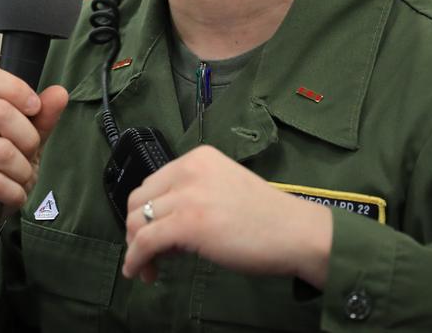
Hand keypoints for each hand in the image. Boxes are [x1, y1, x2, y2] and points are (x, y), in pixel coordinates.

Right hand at [0, 65, 68, 249]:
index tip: (34, 109)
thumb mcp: (23, 142)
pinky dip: (14, 194)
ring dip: (22, 173)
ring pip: (2, 152)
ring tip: (17, 181)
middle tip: (27, 158)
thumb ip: (41, 119)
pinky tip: (10, 196)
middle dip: (29, 141)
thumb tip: (60, 93)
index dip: (16, 89)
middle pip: (1, 113)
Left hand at [123, 145, 332, 288]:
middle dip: (136, 229)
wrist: (296, 232)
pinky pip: (145, 241)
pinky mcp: (188, 222)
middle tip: (148, 254)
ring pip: (137, 220)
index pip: (153, 183)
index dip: (146, 212)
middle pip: (138, 199)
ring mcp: (188, 195)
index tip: (151, 234)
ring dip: (135, 248)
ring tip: (148, 268)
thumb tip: (160, 226)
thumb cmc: (267, 218)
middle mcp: (189, 169)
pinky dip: (135, 259)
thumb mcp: (223, 189)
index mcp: (198, 158)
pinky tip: (139, 272)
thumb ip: (192, 196)